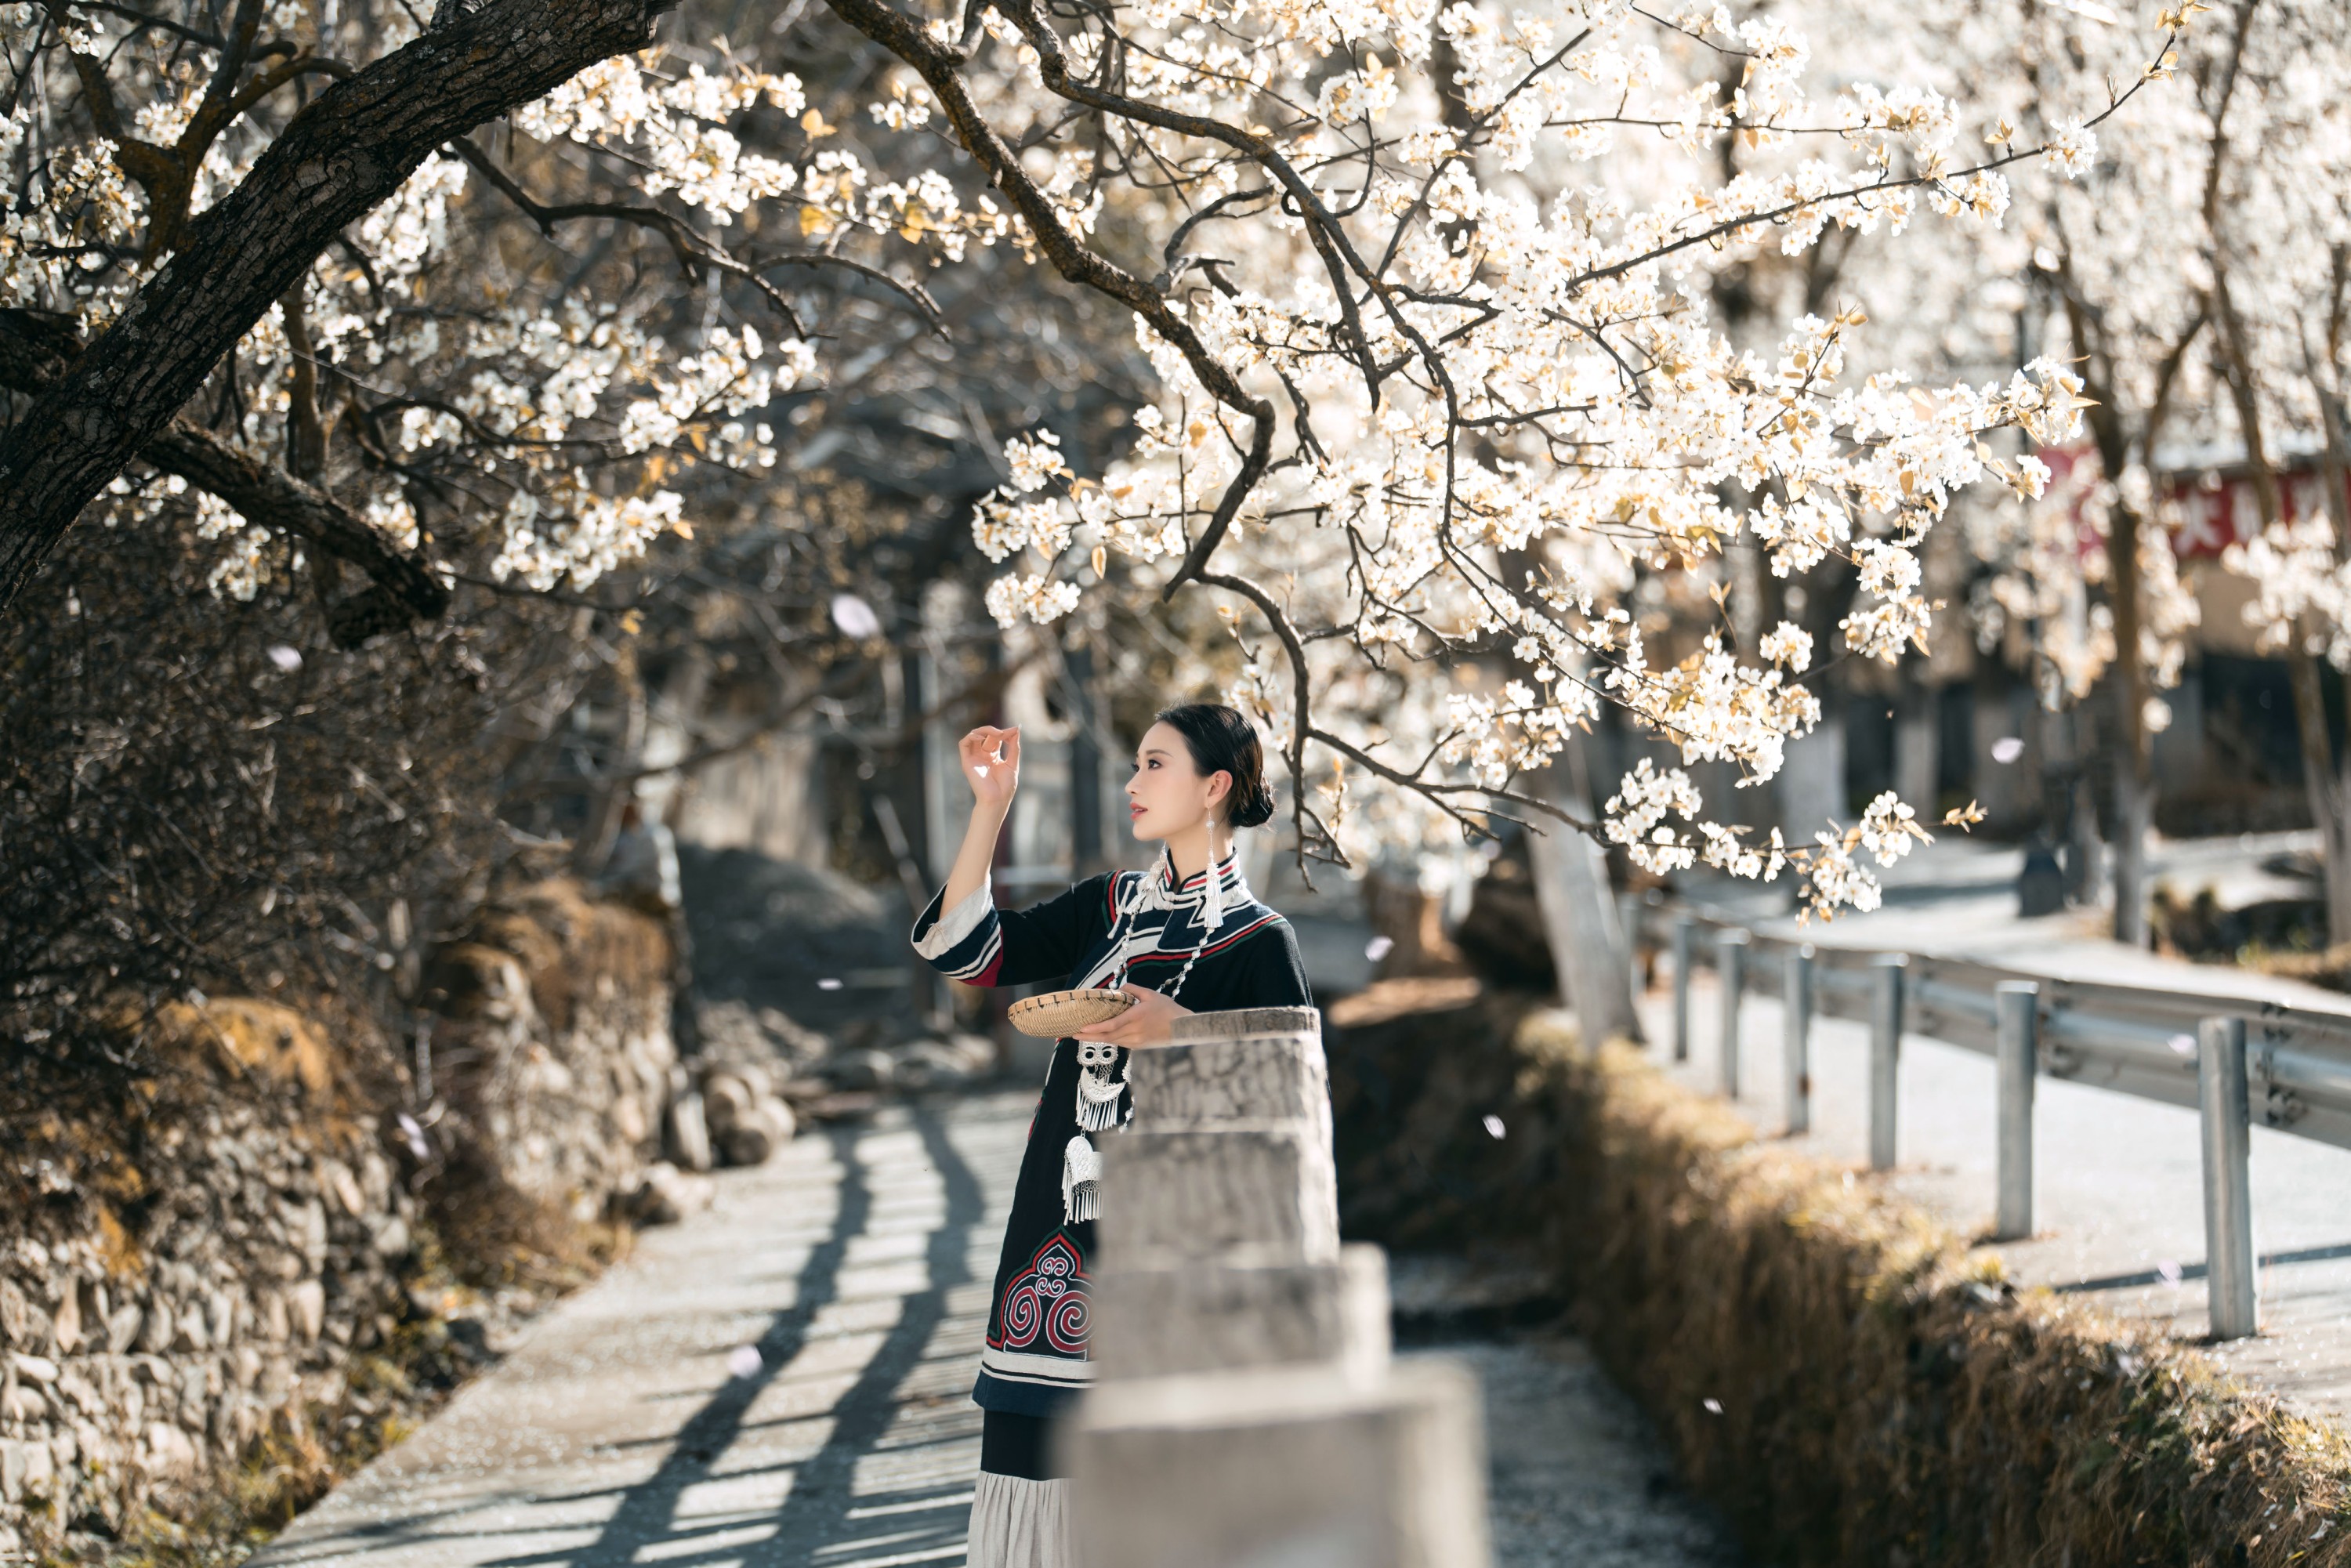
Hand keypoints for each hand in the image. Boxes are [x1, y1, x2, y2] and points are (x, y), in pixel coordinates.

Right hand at [959, 725, 1019, 810]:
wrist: (997, 799)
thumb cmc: (1005, 786)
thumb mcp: (1012, 763)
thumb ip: (1014, 747)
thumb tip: (1016, 730)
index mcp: (993, 756)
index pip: (996, 738)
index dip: (1005, 733)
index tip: (1015, 729)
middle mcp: (982, 755)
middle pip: (986, 735)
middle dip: (996, 731)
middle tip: (1005, 733)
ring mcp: (974, 758)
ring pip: (974, 735)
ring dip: (985, 730)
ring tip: (998, 734)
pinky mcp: (967, 761)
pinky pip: (963, 744)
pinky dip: (971, 737)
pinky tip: (981, 737)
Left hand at [1072, 983, 1190, 1048]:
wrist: (1184, 1028)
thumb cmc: (1168, 1010)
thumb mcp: (1151, 994)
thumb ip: (1132, 989)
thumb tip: (1119, 990)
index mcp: (1136, 1018)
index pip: (1111, 1025)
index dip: (1095, 1028)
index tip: (1082, 1028)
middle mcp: (1134, 1032)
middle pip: (1107, 1037)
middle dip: (1089, 1036)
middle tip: (1074, 1034)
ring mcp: (1137, 1041)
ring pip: (1113, 1041)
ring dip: (1097, 1039)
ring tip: (1083, 1035)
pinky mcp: (1139, 1046)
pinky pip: (1120, 1043)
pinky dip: (1109, 1040)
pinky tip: (1101, 1037)